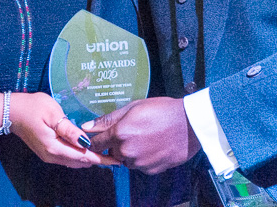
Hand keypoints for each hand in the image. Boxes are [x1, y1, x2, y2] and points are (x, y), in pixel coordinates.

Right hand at [1, 92, 120, 168]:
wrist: (12, 112)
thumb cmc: (33, 107)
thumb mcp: (53, 113)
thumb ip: (69, 129)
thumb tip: (85, 142)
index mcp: (54, 147)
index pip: (83, 157)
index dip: (101, 159)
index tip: (117, 160)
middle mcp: (52, 156)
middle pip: (80, 162)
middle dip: (98, 159)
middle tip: (115, 154)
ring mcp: (48, 155)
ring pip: (74, 162)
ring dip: (89, 158)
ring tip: (105, 152)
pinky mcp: (47, 152)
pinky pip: (67, 157)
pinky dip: (79, 155)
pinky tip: (87, 148)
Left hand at [82, 97, 200, 173]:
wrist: (190, 124)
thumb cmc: (162, 110)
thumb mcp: (133, 107)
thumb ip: (108, 119)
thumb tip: (87, 127)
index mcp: (119, 133)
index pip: (96, 143)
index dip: (95, 140)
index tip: (97, 138)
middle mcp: (126, 151)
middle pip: (112, 152)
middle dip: (117, 144)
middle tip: (133, 131)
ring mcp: (139, 163)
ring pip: (126, 160)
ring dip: (130, 152)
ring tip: (146, 137)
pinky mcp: (150, 170)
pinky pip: (140, 166)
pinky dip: (143, 158)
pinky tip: (154, 145)